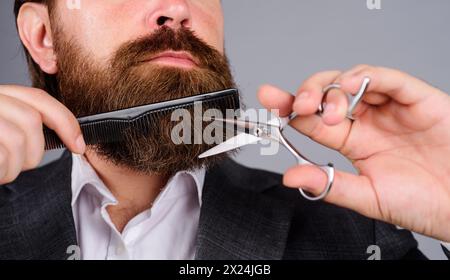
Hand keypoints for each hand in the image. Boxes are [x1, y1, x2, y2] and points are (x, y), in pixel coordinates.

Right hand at [0, 85, 84, 184]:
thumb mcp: (1, 127)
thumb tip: (67, 136)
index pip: (40, 100)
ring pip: (16, 142)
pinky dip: (0, 172)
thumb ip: (23, 124)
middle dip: (33, 153)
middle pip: (31, 123)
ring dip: (12, 167)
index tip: (79, 146)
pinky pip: (0, 157)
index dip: (66, 122)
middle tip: (16, 165)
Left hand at [258, 65, 449, 241]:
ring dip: (331, 88)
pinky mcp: (415, 97)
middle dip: (307, 94)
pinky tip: (350, 84)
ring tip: (325, 109)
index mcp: (352, 141)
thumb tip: (291, 177)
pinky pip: (387, 78)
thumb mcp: (368, 197)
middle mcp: (366, 120)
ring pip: (351, 80)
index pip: (313, 119)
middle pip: (327, 94)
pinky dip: (367, 76)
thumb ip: (330, 185)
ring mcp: (389, 107)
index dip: (290, 108)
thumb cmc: (422, 204)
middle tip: (297, 106)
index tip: (270, 99)